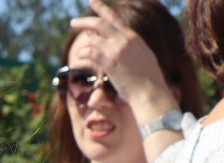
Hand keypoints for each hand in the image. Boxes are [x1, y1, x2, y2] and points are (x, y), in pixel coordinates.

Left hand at [68, 0, 177, 123]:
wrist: (150, 92)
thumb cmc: (149, 80)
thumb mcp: (144, 56)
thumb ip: (132, 47)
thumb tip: (124, 44)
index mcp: (133, 37)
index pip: (114, 18)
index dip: (101, 8)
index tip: (91, 0)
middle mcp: (124, 40)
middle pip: (100, 24)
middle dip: (84, 22)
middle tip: (73, 22)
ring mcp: (117, 50)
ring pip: (93, 39)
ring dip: (83, 43)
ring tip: (79, 49)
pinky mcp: (110, 63)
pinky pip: (91, 53)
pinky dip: (83, 53)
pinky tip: (80, 56)